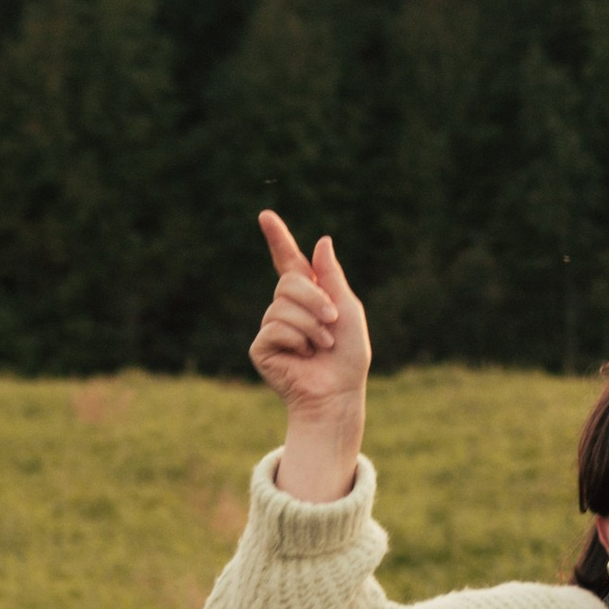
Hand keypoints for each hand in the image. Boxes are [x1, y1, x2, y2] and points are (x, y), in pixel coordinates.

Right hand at [251, 213, 370, 497]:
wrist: (338, 392)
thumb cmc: (347, 356)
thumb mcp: (347, 309)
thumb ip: (331, 276)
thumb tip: (321, 241)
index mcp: (308, 296)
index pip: (288, 262)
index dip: (278, 239)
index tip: (266, 216)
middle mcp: (285, 309)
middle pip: (289, 282)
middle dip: (316, 300)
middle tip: (331, 323)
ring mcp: (271, 328)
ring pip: (283, 306)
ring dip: (311, 326)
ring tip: (320, 347)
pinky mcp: (261, 348)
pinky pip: (275, 328)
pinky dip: (297, 340)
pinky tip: (302, 356)